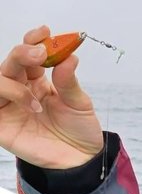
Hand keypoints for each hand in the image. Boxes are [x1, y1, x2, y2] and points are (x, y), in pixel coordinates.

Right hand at [0, 25, 103, 168]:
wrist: (81, 160)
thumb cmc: (79, 130)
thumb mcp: (79, 103)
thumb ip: (68, 81)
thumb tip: (69, 56)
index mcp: (37, 80)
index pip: (28, 54)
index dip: (32, 40)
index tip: (45, 33)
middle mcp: (20, 90)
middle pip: (10, 63)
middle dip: (22, 53)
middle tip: (40, 54)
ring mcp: (9, 107)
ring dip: (13, 82)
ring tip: (37, 98)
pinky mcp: (2, 127)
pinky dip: (6, 98)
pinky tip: (30, 107)